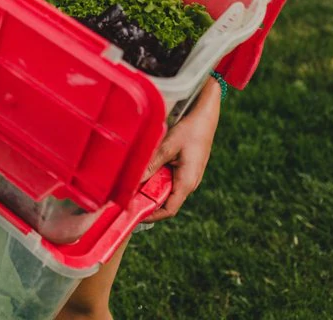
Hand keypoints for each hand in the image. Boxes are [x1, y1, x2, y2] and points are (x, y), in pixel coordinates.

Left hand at [141, 78, 221, 222]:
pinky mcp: (186, 169)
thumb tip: (134, 182)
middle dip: (147, 201)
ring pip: (167, 189)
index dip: (152, 215)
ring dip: (151, 188)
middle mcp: (189, 183)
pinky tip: (145, 171)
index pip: (169, 210)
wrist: (206, 117)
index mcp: (187, 182)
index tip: (134, 214)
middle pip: (166, 201)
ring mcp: (188, 177)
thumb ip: (152, 165)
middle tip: (127, 199)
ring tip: (132, 186)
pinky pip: (170, 179)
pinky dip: (157, 178)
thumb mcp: (167, 147)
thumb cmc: (190, 131)